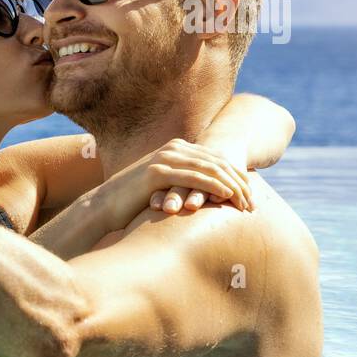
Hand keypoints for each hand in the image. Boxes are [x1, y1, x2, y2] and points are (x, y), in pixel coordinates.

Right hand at [98, 138, 251, 225]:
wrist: (103, 207)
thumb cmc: (133, 202)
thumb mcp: (163, 187)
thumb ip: (181, 181)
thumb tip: (203, 193)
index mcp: (176, 149)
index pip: (217, 160)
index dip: (238, 177)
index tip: (252, 197)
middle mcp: (173, 149)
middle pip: (218, 163)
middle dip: (241, 184)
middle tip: (254, 205)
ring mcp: (165, 159)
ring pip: (210, 170)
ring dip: (233, 188)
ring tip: (246, 204)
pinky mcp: (158, 173)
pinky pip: (194, 178)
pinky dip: (214, 187)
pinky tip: (227, 196)